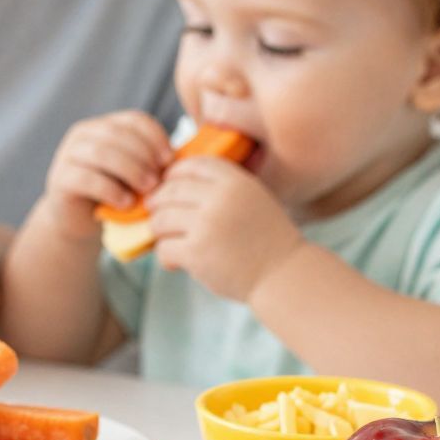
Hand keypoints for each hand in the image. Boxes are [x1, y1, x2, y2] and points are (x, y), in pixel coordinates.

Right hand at [42, 110, 173, 233]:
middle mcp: (83, 134)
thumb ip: (148, 161)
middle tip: (159, 179)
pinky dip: (111, 190)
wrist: (79, 221)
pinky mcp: (60, 179)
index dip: (155, 137)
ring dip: (130, 171)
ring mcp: (68, 155)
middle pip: (118, 134)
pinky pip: (87, 179)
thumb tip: (179, 158)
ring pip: (102, 153)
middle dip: (143, 156)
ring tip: (147, 190)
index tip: (169, 159)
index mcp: (104, 126)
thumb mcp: (131, 173)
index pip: (134, 120)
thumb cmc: (112, 195)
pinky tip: (126, 203)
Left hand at [147, 156, 302, 302]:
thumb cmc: (266, 240)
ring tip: (168, 240)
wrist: (283, 274)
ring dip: (158, 231)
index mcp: (236, 182)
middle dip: (158, 203)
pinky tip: (175, 263)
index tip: (168, 186)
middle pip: (170, 190)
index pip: (192, 165)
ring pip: (161, 219)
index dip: (174, 174)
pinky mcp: (196, 251)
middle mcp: (220, 198)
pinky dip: (164, 256)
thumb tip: (174, 185)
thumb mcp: (252, 200)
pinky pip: (163, 247)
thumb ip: (222, 189)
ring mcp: (207, 224)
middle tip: (156, 215)